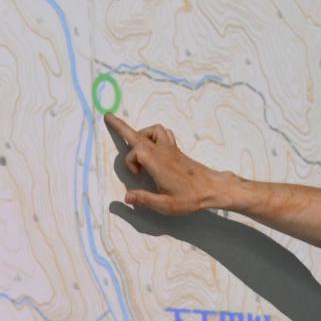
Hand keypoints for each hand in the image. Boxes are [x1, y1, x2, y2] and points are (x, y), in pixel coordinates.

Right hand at [104, 112, 236, 214]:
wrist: (212, 188)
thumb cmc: (190, 197)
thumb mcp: (165, 204)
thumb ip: (144, 199)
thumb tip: (126, 197)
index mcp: (157, 163)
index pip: (135, 151)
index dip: (130, 162)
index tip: (137, 175)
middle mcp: (162, 151)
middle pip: (138, 134)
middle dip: (121, 127)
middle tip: (108, 116)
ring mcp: (170, 149)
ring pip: (153, 130)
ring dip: (142, 134)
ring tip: (137, 146)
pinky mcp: (176, 151)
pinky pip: (164, 134)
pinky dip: (155, 135)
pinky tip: (153, 146)